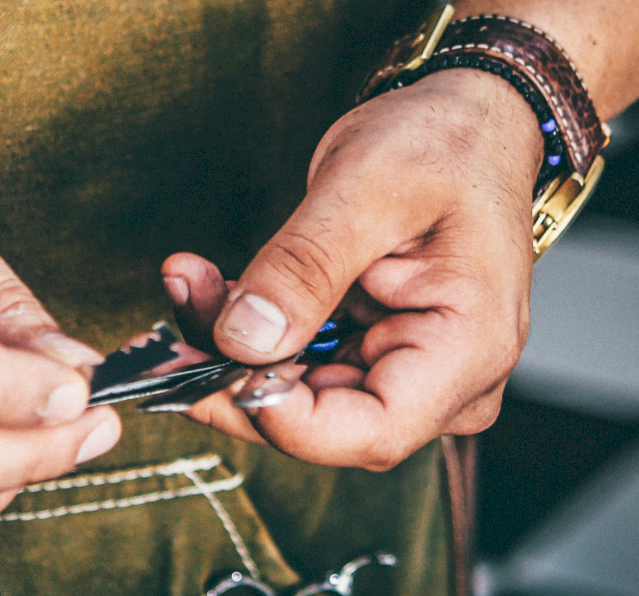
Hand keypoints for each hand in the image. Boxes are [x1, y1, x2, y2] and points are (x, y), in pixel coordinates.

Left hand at [159, 69, 540, 469]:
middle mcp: (447, 382)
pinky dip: (248, 337)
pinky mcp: (371, 356)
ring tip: (187, 286)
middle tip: (169, 325)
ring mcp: (408, 374)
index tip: (211, 365)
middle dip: (234, 377)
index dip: (280, 417)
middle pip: (322, 424)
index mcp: (469, 349)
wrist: (465, 123)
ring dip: (229, 355)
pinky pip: (297, 368)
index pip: (370, 431)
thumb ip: (304, 267)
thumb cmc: (444, 145)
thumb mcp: (367, 188)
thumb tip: (244, 339)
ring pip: (297, 400)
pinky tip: (209, 292)